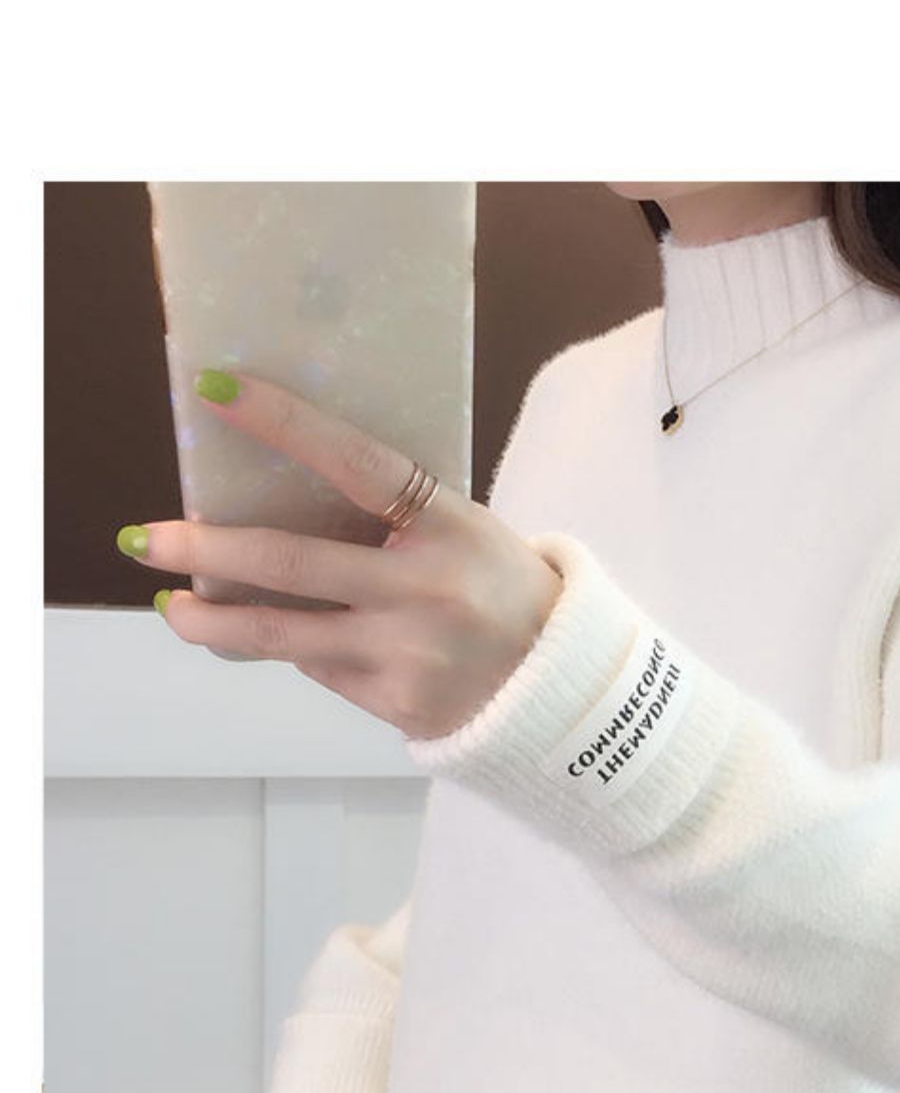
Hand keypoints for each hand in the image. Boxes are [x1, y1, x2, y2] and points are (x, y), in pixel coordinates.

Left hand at [119, 368, 563, 740]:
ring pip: (280, 635)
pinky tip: (273, 637)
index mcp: (450, 527)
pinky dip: (290, 647)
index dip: (285, 423)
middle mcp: (425, 590)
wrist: (561, 690)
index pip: (356, 463)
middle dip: (204, 550)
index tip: (215, 391)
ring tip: (169, 606)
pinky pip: (317, 667)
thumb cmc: (503, 591)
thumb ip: (393, 519)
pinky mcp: (394, 702)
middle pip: (289, 564)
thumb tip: (282, 501)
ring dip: (210, 622)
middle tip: (145, 537)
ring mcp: (406, 652)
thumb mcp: (468, 532)